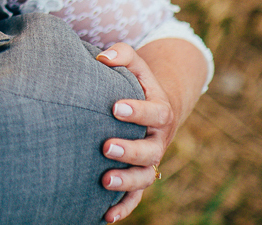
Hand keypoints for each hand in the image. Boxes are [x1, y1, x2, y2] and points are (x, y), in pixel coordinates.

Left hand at [95, 42, 173, 222]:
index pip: (154, 112)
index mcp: (159, 110)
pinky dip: (124, 207)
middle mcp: (157, 138)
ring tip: (104, 180)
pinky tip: (105, 216)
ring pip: (144, 176)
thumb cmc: (134, 81)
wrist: (151, 105)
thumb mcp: (135, 64)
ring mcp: (150, 159)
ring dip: (126, 181)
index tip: (115, 107)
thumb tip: (102, 58)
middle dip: (129, 150)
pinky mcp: (140, 175)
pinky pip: (136, 196)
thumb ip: (122, 54)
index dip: (137, 110)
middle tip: (106, 146)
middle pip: (149, 149)